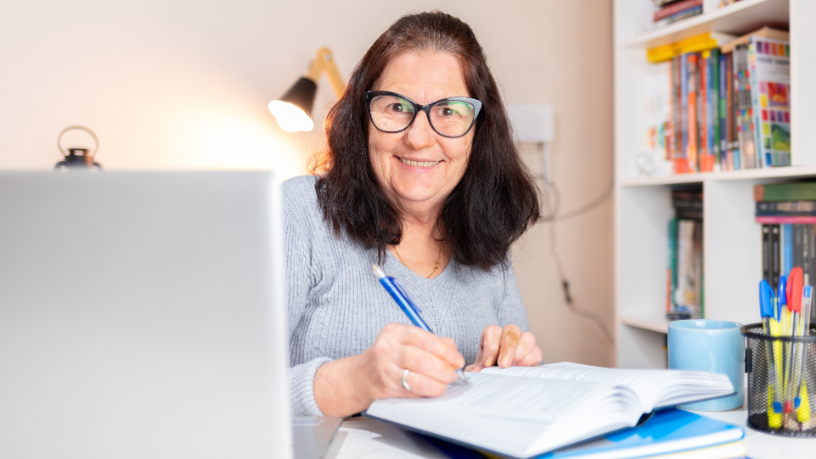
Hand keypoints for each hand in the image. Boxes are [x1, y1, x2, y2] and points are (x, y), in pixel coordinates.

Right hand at [314, 323, 464, 416]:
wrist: (360, 377)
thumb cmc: (388, 358)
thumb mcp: (405, 342)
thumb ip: (432, 343)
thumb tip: (454, 353)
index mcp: (394, 332)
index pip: (425, 339)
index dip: (445, 351)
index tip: (457, 360)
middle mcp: (387, 349)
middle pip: (422, 359)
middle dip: (443, 369)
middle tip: (453, 374)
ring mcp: (385, 370)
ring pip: (418, 379)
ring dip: (437, 384)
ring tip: (445, 384)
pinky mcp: (386, 388)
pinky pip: (412, 392)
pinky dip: (427, 392)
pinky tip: (433, 390)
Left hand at [464, 324, 540, 371]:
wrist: (498, 377)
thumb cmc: (487, 370)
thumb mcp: (477, 370)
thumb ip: (474, 370)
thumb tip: (475, 371)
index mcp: (492, 335)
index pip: (493, 331)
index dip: (491, 347)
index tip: (487, 363)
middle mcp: (508, 335)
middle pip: (512, 330)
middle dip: (508, 349)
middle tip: (503, 365)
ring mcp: (522, 342)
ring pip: (528, 338)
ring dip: (520, 354)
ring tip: (512, 367)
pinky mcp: (533, 353)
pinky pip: (536, 352)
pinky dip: (529, 362)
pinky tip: (520, 370)